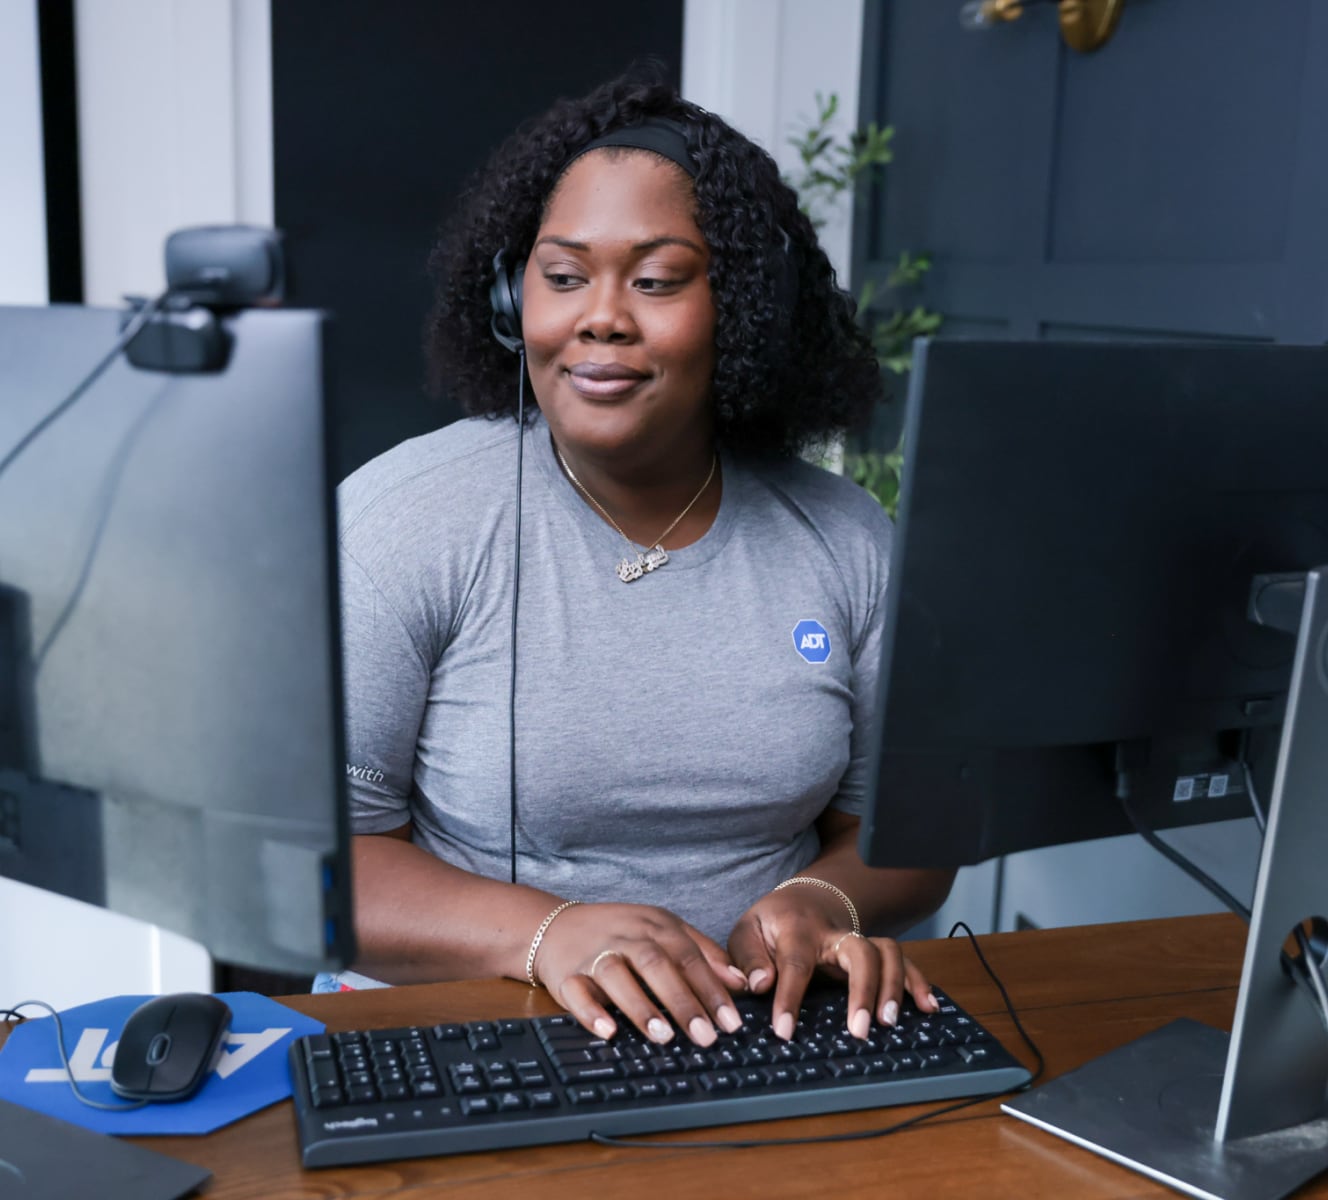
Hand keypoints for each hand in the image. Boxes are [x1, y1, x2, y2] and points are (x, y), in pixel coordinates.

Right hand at [533, 902, 748, 1047]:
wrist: (557, 926)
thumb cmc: (621, 934)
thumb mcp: (665, 932)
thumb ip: (704, 954)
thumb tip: (743, 982)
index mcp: (656, 926)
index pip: (689, 956)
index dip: (711, 989)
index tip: (731, 1022)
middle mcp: (626, 937)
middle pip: (656, 965)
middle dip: (682, 1001)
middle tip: (705, 1036)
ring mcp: (595, 954)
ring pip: (617, 976)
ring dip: (640, 1006)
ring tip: (663, 1036)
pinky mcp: (567, 974)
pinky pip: (576, 992)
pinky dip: (590, 1012)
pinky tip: (608, 1031)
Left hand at [727, 884, 937, 1040]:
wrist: (803, 898)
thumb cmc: (772, 923)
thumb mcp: (747, 932)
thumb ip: (748, 959)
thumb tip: (761, 985)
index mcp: (797, 929)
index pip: (794, 964)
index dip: (789, 998)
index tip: (784, 1031)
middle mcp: (835, 933)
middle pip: (859, 951)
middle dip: (863, 990)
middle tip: (859, 1030)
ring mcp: (860, 940)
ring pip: (888, 952)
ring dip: (894, 987)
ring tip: (890, 1023)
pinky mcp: (875, 950)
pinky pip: (904, 961)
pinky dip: (919, 982)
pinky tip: (927, 1008)